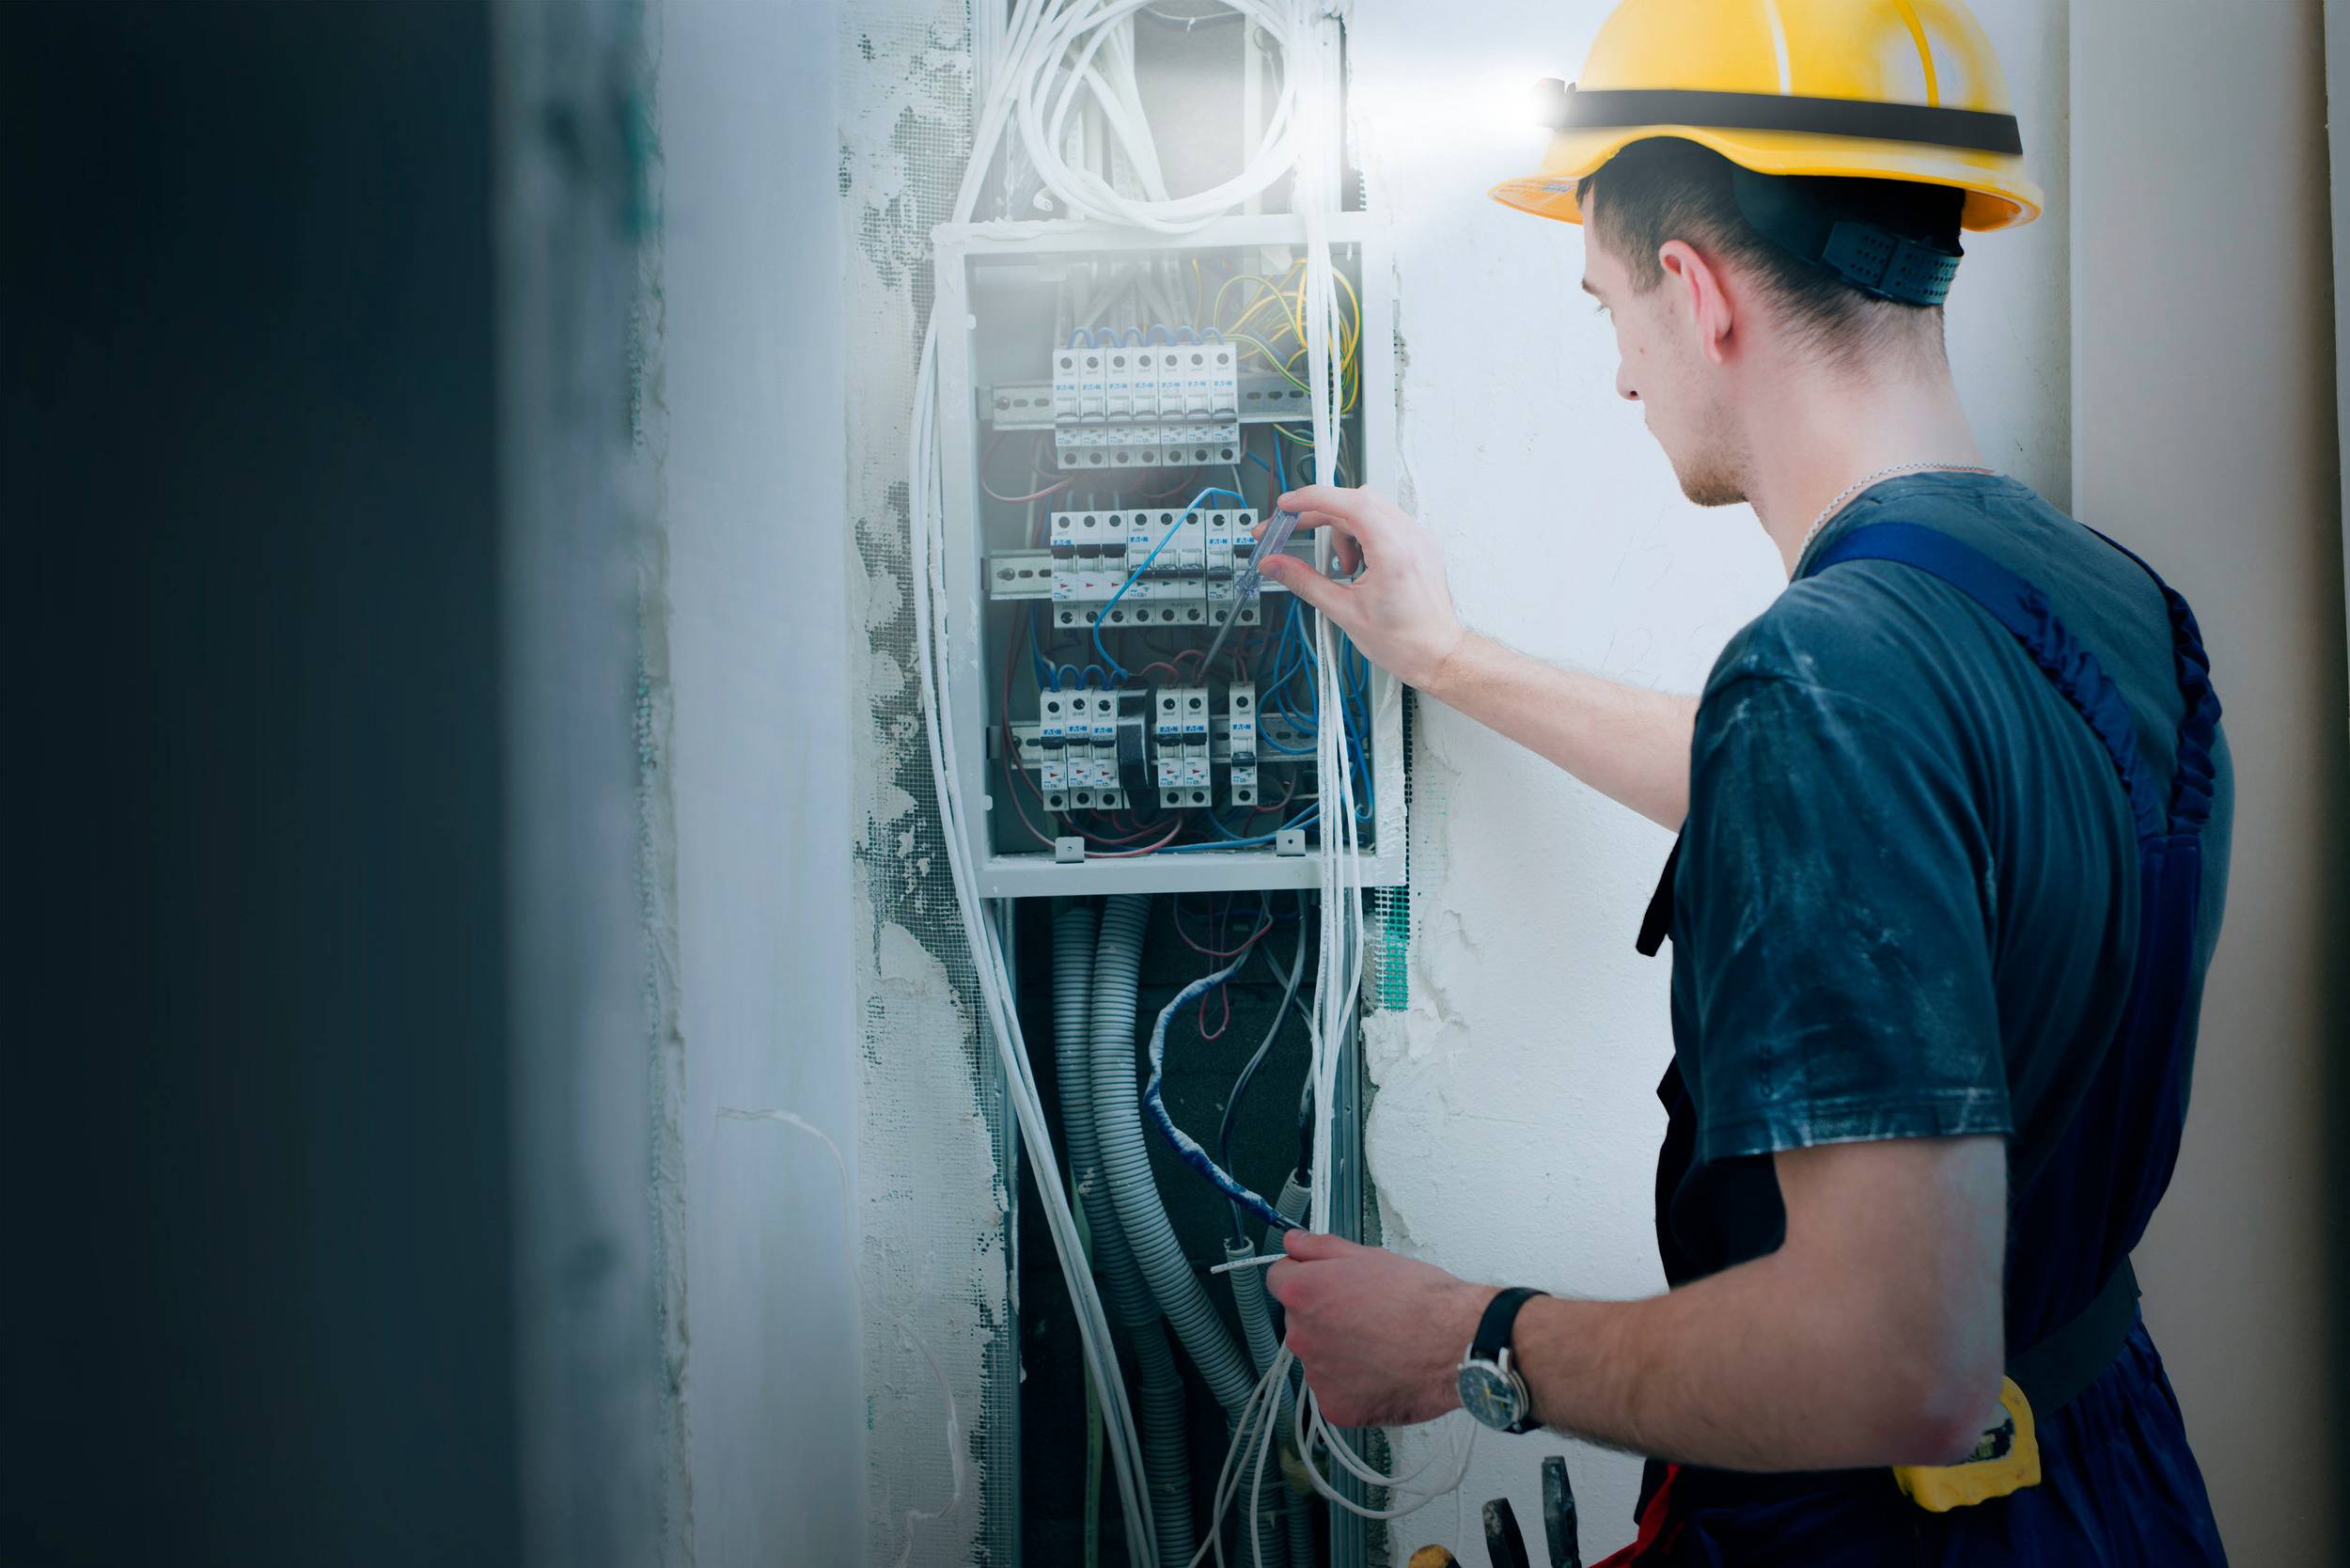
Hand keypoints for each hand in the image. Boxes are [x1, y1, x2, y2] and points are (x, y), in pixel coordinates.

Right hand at [1261, 484, 1468, 692]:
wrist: (1436, 654)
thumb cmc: (1403, 641)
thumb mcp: (1343, 611)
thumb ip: (1304, 581)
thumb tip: (1275, 564)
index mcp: (1394, 551)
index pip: (1349, 503)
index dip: (1312, 499)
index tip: (1287, 506)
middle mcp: (1410, 537)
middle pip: (1355, 501)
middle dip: (1320, 515)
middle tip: (1292, 532)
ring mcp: (1418, 538)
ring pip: (1368, 509)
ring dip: (1343, 530)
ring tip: (1342, 568)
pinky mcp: (1419, 544)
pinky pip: (1383, 522)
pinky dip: (1361, 535)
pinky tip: (1357, 565)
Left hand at [1263, 1230, 1492, 1427]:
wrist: (1457, 1345)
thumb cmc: (1422, 1301)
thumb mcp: (1369, 1256)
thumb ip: (1320, 1248)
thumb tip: (1293, 1243)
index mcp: (1303, 1294)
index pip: (1279, 1279)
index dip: (1304, 1276)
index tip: (1325, 1282)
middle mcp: (1302, 1337)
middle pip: (1299, 1321)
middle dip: (1324, 1316)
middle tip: (1365, 1314)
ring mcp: (1318, 1377)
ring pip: (1319, 1358)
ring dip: (1338, 1352)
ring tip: (1380, 1345)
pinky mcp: (1337, 1407)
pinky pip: (1335, 1392)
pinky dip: (1353, 1385)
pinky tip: (1382, 1371)